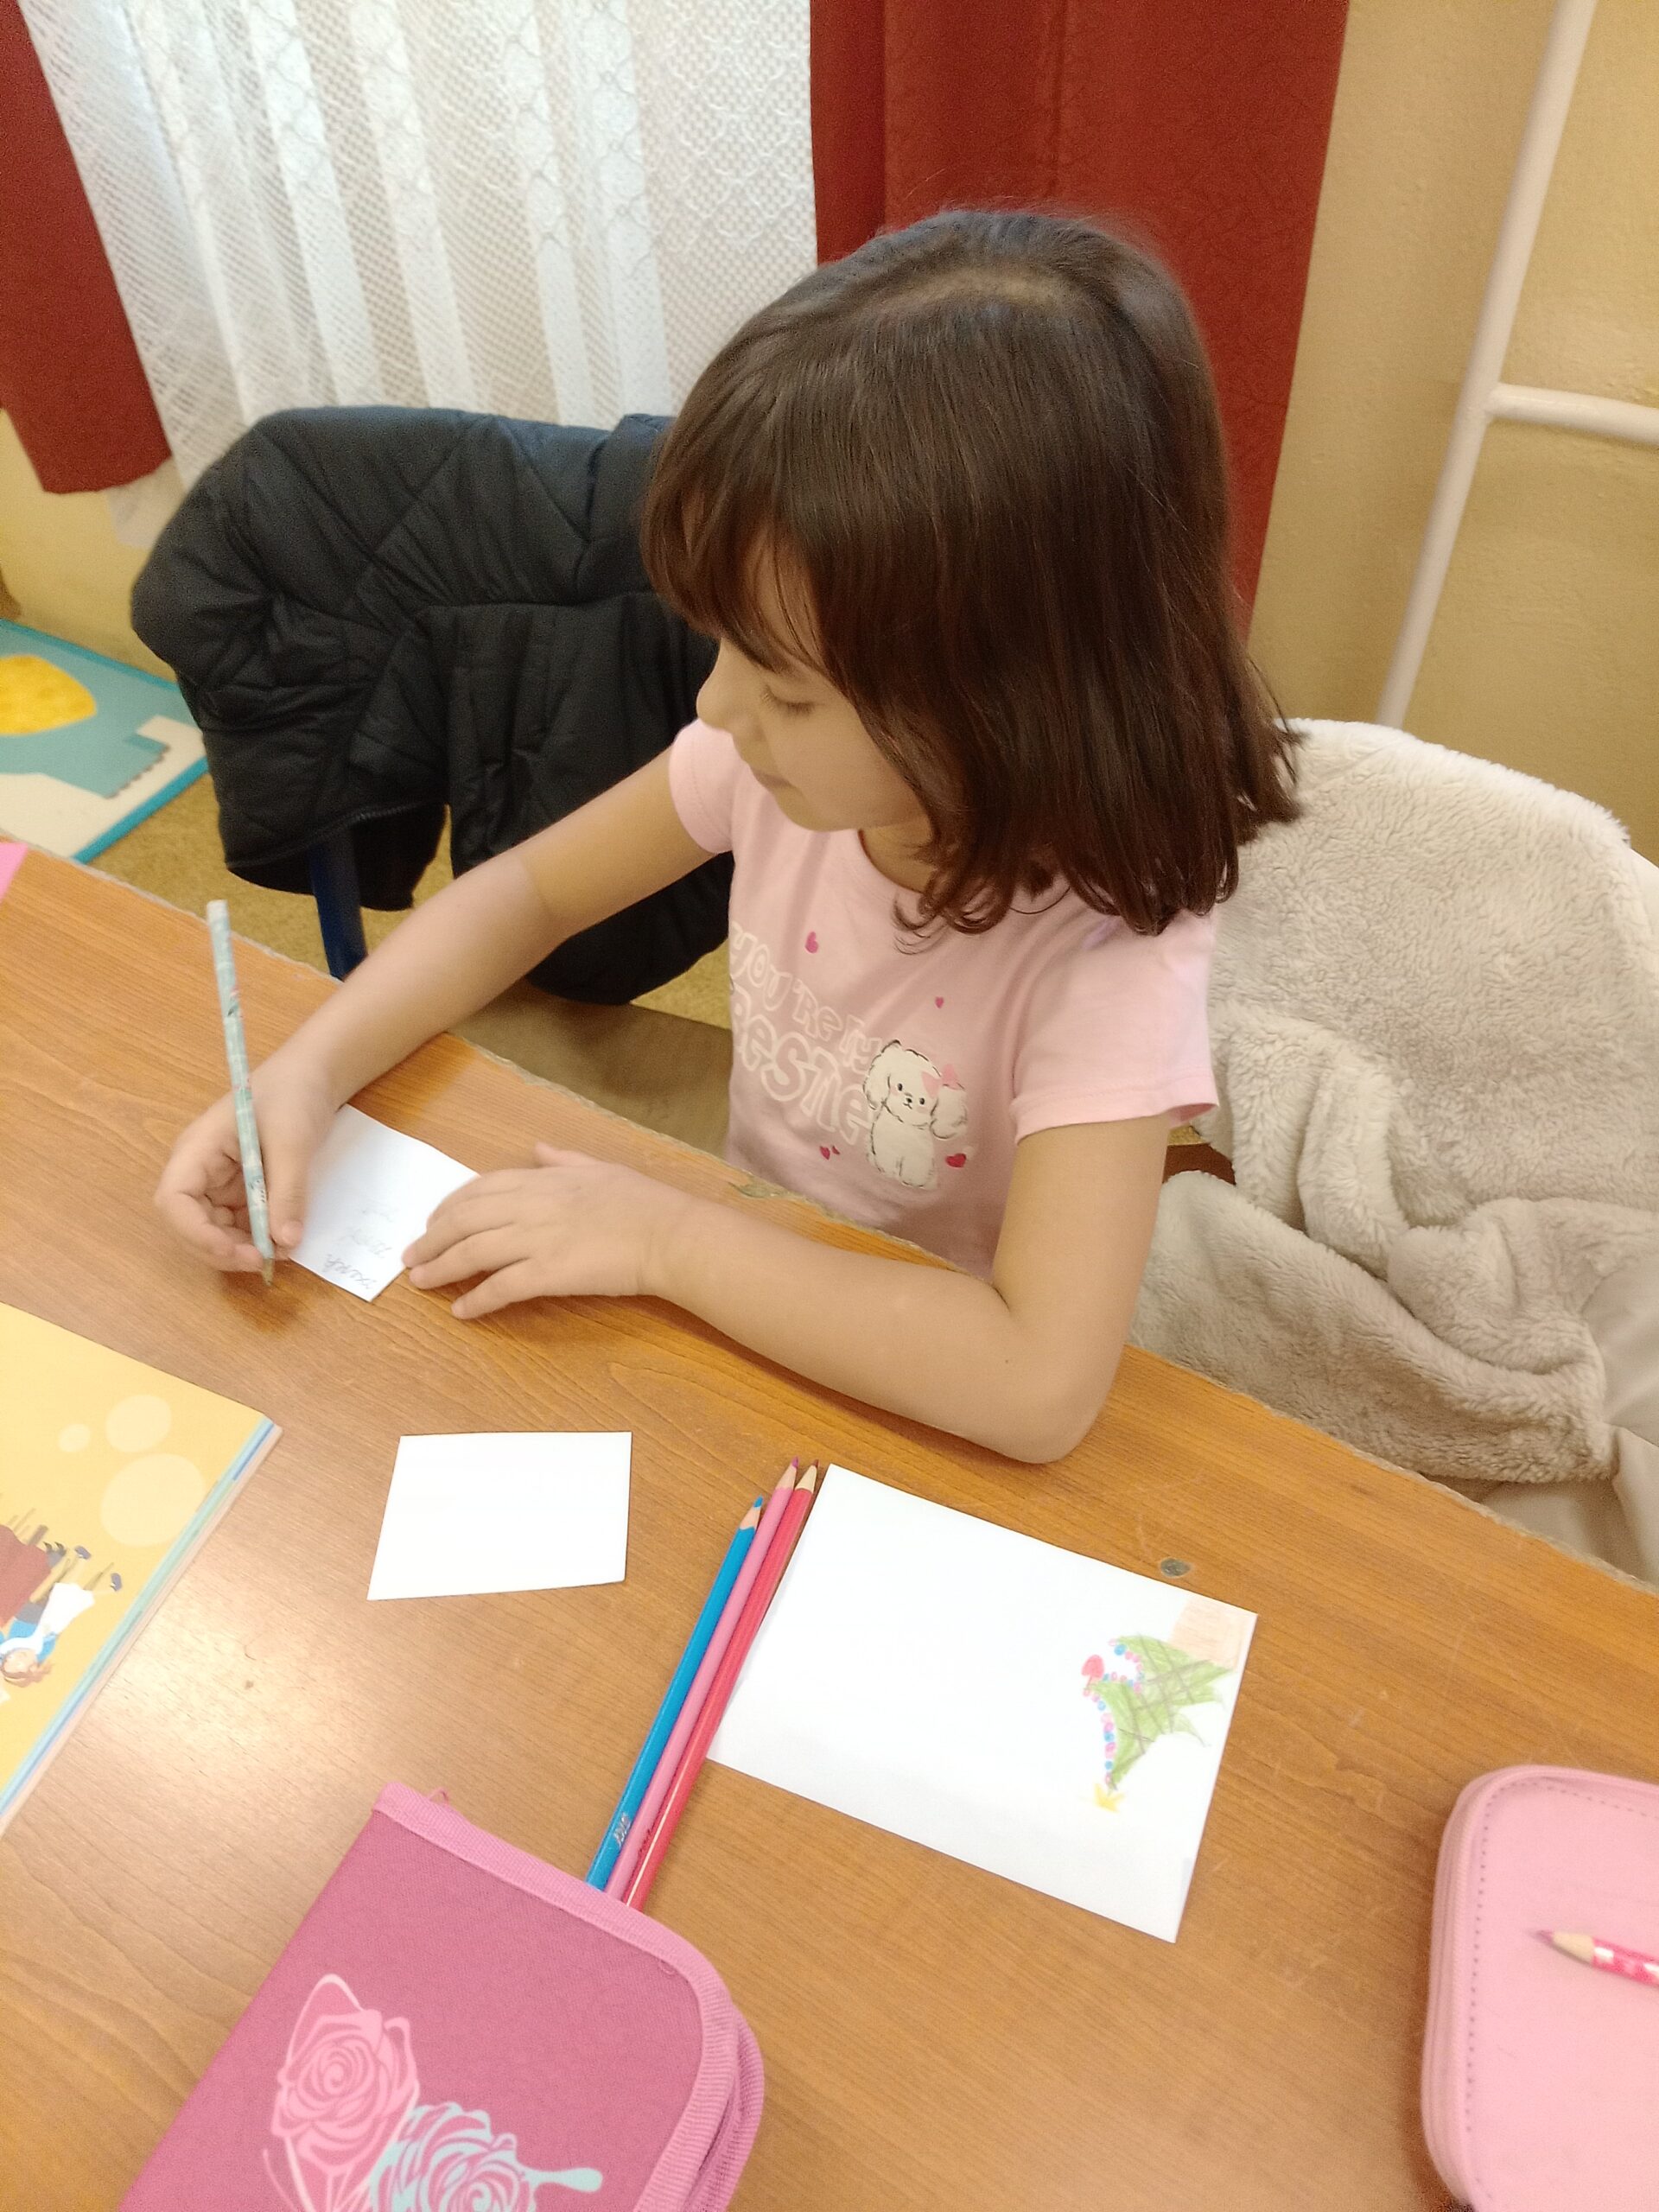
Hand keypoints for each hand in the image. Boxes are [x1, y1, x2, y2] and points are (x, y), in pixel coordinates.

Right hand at [154, 1056, 337, 1270]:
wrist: (312, 1076)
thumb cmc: (293, 1095)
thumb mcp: (293, 1142)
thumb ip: (287, 1192)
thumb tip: (284, 1242)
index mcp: (197, 1150)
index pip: (174, 1201)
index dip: (196, 1233)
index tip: (235, 1251)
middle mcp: (201, 1171)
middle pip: (191, 1224)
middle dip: (222, 1248)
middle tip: (262, 1261)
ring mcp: (221, 1184)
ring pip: (217, 1231)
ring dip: (242, 1248)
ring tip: (281, 1251)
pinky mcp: (243, 1192)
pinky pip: (241, 1225)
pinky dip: (258, 1238)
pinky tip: (284, 1241)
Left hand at [404, 1144, 691, 1316]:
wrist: (668, 1234)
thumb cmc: (642, 1201)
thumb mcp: (599, 1166)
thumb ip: (563, 1159)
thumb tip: (538, 1149)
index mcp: (542, 1179)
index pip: (479, 1189)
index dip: (448, 1206)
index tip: (431, 1220)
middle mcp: (530, 1206)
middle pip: (464, 1220)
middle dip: (431, 1239)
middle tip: (410, 1257)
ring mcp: (537, 1240)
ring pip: (472, 1252)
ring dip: (441, 1268)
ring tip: (420, 1282)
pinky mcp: (548, 1274)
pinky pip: (501, 1288)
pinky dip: (476, 1300)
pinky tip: (461, 1312)